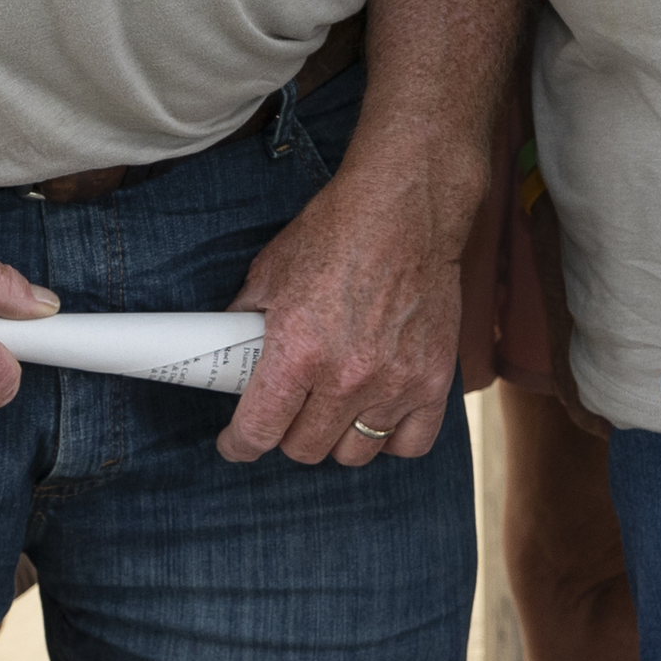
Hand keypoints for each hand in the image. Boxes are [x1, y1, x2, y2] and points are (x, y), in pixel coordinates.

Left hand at [223, 136, 480, 465]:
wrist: (405, 207)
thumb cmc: (337, 232)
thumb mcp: (271, 271)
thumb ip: (247, 318)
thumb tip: (225, 347)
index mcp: (297, 351)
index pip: (258, 432)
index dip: (239, 444)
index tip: (236, 443)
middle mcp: (346, 377)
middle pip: (305, 449)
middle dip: (287, 433)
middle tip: (288, 411)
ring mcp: (394, 382)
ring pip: (354, 453)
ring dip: (337, 436)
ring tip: (333, 409)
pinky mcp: (434, 379)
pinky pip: (410, 444)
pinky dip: (391, 435)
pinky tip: (378, 411)